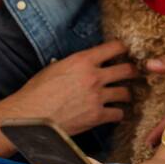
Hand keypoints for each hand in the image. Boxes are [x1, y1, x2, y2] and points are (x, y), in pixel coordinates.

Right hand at [8, 40, 136, 138]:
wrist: (30, 116)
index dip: (123, 48)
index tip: (126, 51)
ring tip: (124, 95)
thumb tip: (82, 63)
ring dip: (126, 94)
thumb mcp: (55, 67)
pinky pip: (118, 114)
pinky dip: (118, 114)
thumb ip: (74, 64)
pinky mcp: (97, 116)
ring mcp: (97, 97)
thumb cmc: (36, 91)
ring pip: (125, 92)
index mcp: (83, 60)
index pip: (114, 47)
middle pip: (127, 70)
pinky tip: (114, 113)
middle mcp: (94, 76)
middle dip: (132, 71)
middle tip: (133, 73)